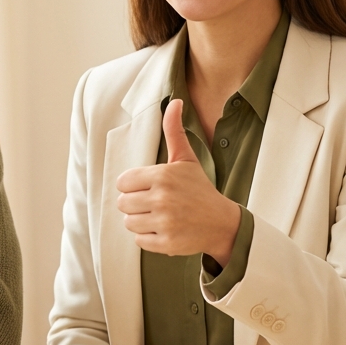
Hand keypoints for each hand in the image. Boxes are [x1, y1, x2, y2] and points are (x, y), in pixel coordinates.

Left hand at [116, 99, 241, 264]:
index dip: (133, 186)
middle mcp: (163, 198)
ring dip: (141, 222)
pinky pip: (139, 240)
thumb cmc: (199, 189)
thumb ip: (174, 131)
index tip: (149, 188)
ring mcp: (165, 222)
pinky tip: (165, 230)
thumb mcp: (186, 159)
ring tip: (160, 216)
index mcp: (163, 176)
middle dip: (135, 204)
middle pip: (122, 203)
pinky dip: (149, 238)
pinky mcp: (167, 243)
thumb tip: (174, 101)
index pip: (122, 182)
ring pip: (128, 222)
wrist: (223, 223)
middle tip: (155, 204)